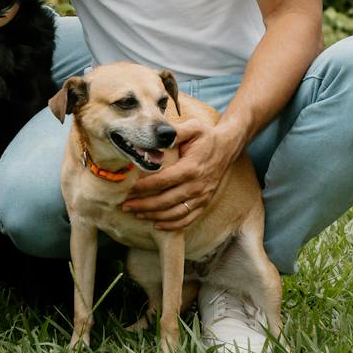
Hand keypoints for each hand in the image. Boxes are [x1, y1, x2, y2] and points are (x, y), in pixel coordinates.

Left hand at [122, 118, 243, 231]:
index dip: (145, 187)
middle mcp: (197, 185)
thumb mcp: (193, 128)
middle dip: (144, 205)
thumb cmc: (206, 136)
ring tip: (137, 214)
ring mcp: (202, 196)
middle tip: (125, 205)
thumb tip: (155, 137)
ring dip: (154, 216)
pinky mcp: (204, 202)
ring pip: (175, 213)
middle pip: (166, 201)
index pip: (163, 181)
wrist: (227, 147)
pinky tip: (157, 224)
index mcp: (191, 168)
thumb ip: (174, 132)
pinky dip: (172, 225)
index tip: (130, 189)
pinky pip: (188, 219)